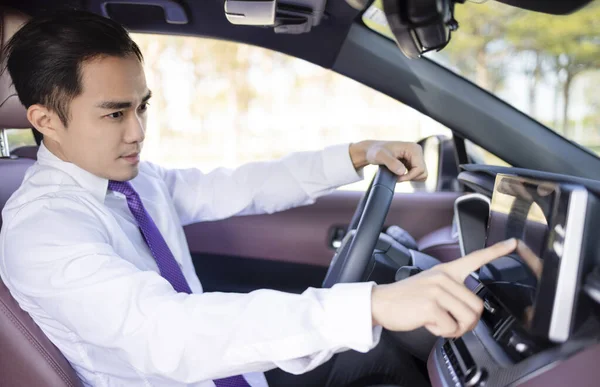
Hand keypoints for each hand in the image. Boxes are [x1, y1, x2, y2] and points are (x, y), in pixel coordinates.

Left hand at [349, 140, 426, 181]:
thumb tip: (403, 171)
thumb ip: (391, 163)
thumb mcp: (380, 156)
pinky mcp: (413, 162)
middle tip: (396, 177)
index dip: (409, 176)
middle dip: (410, 178)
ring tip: (397, 174)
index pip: (420, 169)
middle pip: (423, 173)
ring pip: (422, 175)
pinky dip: (409, 177)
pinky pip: (417, 174)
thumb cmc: (375, 152)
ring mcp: (416, 156)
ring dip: (410, 178)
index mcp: (413, 148)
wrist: (372, 151)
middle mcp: (417, 151)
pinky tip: (399, 174)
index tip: (397, 177)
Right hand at [371, 239, 517, 337]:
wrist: (381, 303)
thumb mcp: (431, 287)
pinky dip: (442, 332)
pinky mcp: (431, 305)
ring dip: (455, 328)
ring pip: (468, 318)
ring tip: (439, 322)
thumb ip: (451, 292)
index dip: (497, 252)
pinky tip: (430, 324)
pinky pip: (451, 327)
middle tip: (451, 323)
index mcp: (446, 271)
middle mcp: (444, 278)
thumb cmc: (406, 299)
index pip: (475, 258)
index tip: (514, 244)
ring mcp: (438, 290)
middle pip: (477, 306)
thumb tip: (469, 312)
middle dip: (467, 322)